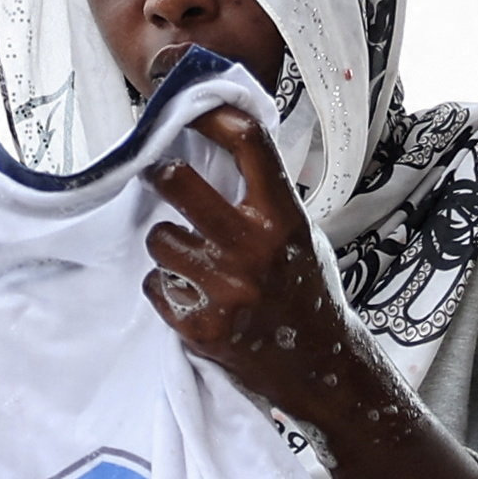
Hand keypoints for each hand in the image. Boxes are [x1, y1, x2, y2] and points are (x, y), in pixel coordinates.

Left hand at [142, 104, 380, 427]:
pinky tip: (193, 296)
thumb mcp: (299, 234)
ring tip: (189, 257)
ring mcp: (227, 289)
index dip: (212, 114)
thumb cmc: (305, 293)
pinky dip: (168, 288)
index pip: (247, 142)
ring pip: (159, 238)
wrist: (320, 369)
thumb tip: (219, 140)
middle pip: (178, 182)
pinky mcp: (203, 326)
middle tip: (160, 177)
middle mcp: (255, 248)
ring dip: (166, 244)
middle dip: (160, 175)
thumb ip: (263, 197)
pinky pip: (157, 285)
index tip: (188, 110)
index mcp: (283, 217)